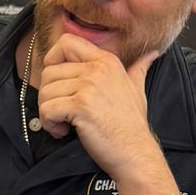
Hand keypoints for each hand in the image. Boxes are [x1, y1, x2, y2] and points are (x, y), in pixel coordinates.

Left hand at [34, 34, 158, 175]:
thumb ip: (138, 68)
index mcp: (106, 61)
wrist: (135, 151)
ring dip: (48, 112)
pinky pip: (47, 109)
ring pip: (45, 91)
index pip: (66, 42)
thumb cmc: (133, 125)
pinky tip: (63, 131)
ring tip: (64, 124)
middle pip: (49, 71)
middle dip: (48, 95)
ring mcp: (89, 86)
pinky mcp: (80, 106)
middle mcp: (97, 69)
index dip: (53, 60)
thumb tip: (151, 54)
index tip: (59, 83)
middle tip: (62, 112)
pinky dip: (49, 124)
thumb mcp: (137, 89)